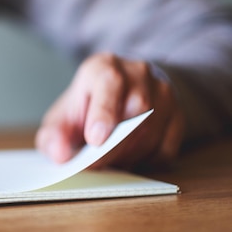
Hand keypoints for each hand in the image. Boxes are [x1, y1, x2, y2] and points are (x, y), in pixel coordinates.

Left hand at [35, 52, 185, 168]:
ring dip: (128, 154)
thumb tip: (59, 155)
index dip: (104, 113)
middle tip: (94, 165)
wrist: (116, 97)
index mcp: (104, 66)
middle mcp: (138, 73)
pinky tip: (129, 158)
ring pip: (152, 129)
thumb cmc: (86, 107)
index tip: (95, 139)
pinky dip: (146, 160)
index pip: (110, 83)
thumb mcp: (61, 117)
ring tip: (108, 161)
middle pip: (135, 108)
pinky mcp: (177, 115)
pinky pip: (167, 146)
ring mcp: (162, 92)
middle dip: (113, 144)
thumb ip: (53, 135)